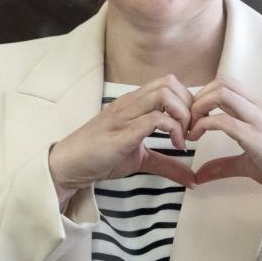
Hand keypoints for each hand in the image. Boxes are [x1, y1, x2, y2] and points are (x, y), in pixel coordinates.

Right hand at [48, 75, 198, 203]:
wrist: (69, 164)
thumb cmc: (101, 157)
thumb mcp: (140, 159)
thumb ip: (166, 164)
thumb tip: (192, 177)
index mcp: (134, 103)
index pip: (168, 83)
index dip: (188, 100)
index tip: (192, 126)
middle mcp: (130, 103)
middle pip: (169, 82)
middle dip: (189, 105)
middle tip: (191, 131)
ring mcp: (125, 115)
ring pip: (164, 94)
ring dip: (183, 115)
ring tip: (183, 138)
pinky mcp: (122, 132)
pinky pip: (154, 119)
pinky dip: (173, 130)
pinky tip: (175, 147)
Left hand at [188, 76, 261, 204]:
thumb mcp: (248, 159)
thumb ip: (222, 163)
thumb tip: (199, 174)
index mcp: (261, 105)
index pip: (227, 84)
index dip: (204, 94)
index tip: (194, 115)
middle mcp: (261, 106)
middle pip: (221, 83)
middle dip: (198, 98)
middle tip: (188, 120)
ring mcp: (260, 119)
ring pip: (221, 94)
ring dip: (198, 108)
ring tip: (191, 128)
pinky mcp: (257, 137)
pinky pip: (223, 121)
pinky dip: (202, 125)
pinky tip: (195, 138)